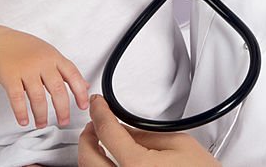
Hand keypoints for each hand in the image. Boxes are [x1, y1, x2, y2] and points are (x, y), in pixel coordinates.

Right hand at [0, 28, 89, 128]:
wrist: (0, 43)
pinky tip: (24, 120)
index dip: (80, 92)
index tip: (83, 106)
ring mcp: (26, 69)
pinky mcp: (10, 76)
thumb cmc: (26, 49)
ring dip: (41, 114)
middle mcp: (42, 63)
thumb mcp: (50, 54)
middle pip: (57, 89)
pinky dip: (21, 112)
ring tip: (42, 124)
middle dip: (62, 109)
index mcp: (54, 57)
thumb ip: (66, 70)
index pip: (72, 75)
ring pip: (38, 96)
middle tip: (64, 121)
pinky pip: (17, 98)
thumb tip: (85, 85)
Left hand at [78, 95, 219, 165]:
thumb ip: (145, 134)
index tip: (98, 104)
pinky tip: (107, 162)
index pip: (107, 132)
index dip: (99, 111)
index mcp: (137, 166)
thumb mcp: (178, 144)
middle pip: (87, 158)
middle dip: (86, 136)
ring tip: (98, 142)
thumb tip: (123, 128)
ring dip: (90, 155)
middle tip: (94, 123)